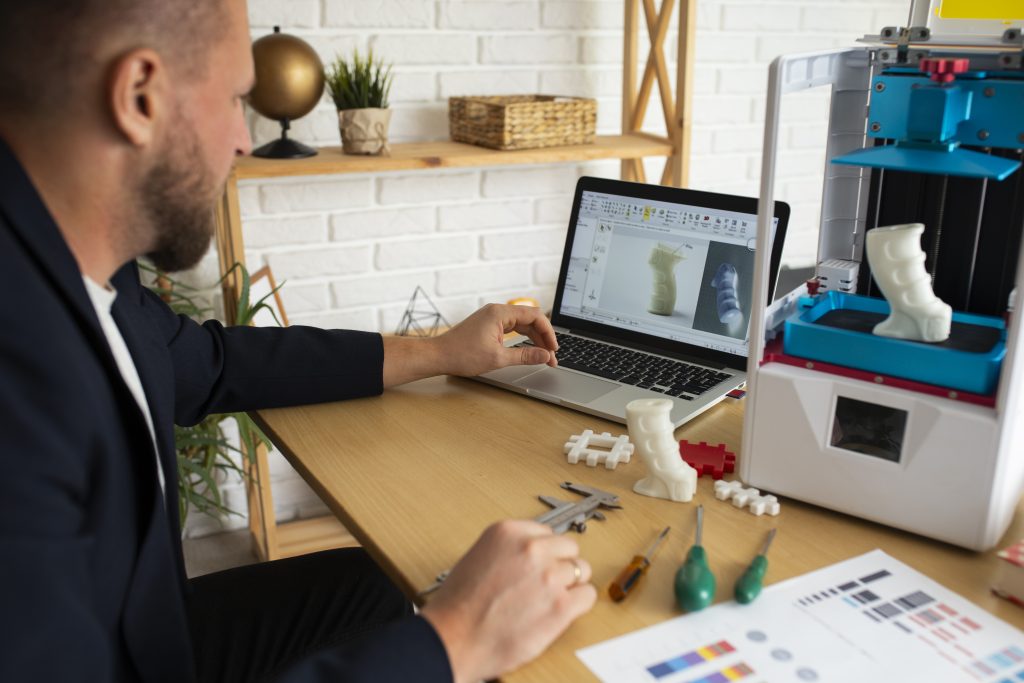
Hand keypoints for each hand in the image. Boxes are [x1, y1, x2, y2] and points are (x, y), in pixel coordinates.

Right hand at [420, 520, 596, 682]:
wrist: (452, 639)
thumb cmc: (457, 607)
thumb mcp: (478, 557)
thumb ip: (508, 550)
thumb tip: (530, 556)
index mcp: (508, 532)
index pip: (547, 533)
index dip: (545, 553)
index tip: (541, 565)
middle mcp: (531, 548)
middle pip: (569, 549)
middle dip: (560, 566)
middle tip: (547, 586)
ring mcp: (549, 575)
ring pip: (581, 571)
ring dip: (570, 585)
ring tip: (549, 601)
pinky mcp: (561, 605)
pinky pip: (587, 595)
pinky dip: (578, 605)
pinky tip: (560, 613)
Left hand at [436, 303, 558, 376]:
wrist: (438, 356)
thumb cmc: (461, 355)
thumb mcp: (498, 358)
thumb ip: (525, 356)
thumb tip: (544, 356)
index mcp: (500, 313)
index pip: (535, 316)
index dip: (548, 332)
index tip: (553, 349)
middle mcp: (497, 311)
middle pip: (530, 319)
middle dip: (543, 338)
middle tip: (551, 357)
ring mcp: (492, 317)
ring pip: (522, 325)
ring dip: (534, 339)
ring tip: (543, 356)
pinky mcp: (488, 325)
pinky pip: (512, 328)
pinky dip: (522, 338)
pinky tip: (528, 349)